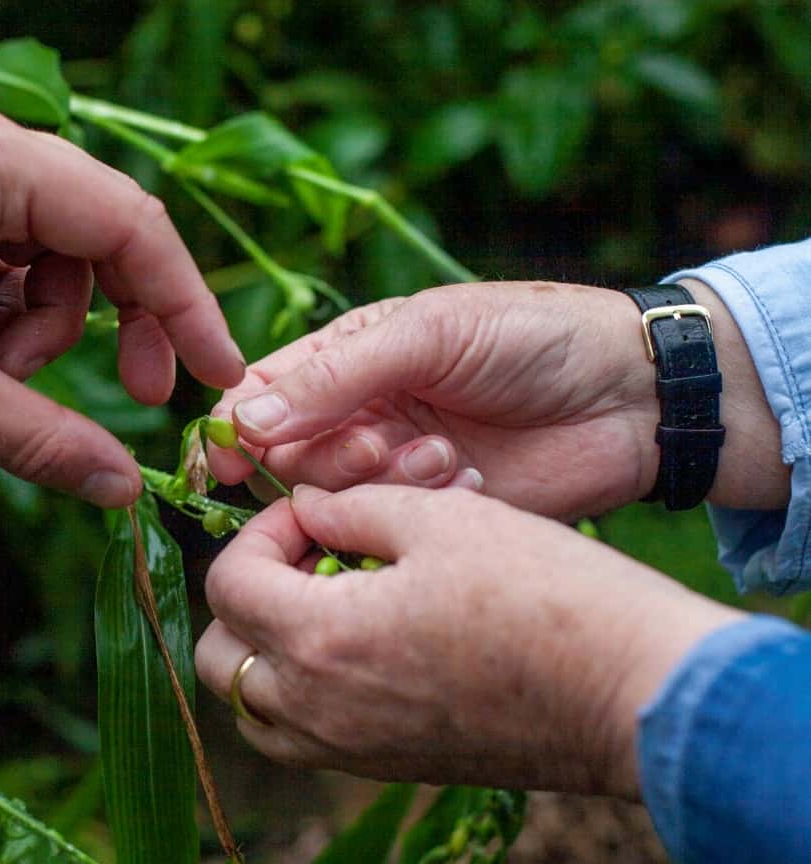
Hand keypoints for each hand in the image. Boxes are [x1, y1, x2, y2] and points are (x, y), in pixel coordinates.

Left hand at [194, 484, 742, 796]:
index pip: (227, 584)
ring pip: (253, 709)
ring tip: (327, 603)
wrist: (633, 692)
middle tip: (310, 556)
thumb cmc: (544, 594)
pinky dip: (302, 694)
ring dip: (265, 650)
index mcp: (320, 639)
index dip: (259, 532)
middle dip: (247, 594)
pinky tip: (363, 646)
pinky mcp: (389, 769)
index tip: (312, 511)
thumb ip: (350, 507)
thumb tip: (306, 507)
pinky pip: (303, 739)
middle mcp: (318, 709)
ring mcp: (351, 750)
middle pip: (221, 657)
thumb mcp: (438, 518)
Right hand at [207, 281, 784, 518]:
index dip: (234, 433)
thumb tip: (243, 421)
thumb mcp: (427, 335)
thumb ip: (335, 377)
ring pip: (336, 500)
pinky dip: (420, 510)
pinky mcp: (433, 516)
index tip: (233, 465)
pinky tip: (471, 481)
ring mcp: (394, 468)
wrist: (632, 394)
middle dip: (326, 457)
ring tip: (444, 456)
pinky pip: (390, 528)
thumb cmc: (531, 337)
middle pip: (289, 458)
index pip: (258, 398)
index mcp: (345, 360)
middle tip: (382, 443)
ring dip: (379, 483)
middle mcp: (358, 416)